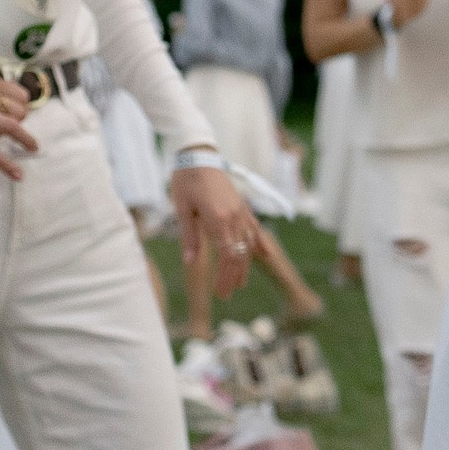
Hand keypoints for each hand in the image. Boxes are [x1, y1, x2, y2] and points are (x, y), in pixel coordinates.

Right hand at [0, 73, 37, 179]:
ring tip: (32, 148)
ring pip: (12, 128)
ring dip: (26, 140)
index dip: (22, 105)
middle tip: (11, 128)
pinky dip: (7, 165)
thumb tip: (8, 109)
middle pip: (19, 111)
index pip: (19, 94)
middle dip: (21, 121)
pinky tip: (18, 174)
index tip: (18, 113)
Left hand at [169, 161, 257, 296]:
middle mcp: (234, 217)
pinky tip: (266, 255)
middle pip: (240, 254)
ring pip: (248, 244)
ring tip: (240, 284)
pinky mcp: (242, 206)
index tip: (220, 293)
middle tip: (225, 295)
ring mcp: (241, 211)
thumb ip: (189, 237)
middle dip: (234, 277)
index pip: (227, 256)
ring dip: (245, 265)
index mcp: (218, 219)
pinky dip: (260, 243)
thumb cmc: (186, 180)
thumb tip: (190, 263)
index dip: (225, 277)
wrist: (198, 154)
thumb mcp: (182, 209)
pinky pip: (255, 228)